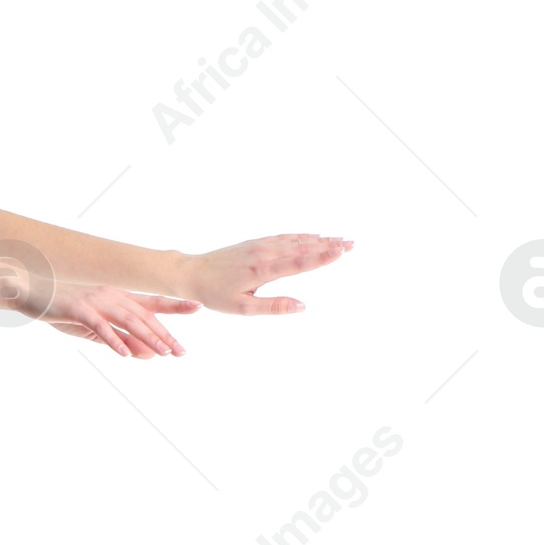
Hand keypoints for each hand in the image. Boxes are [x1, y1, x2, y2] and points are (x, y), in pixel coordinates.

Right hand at [0, 250, 200, 356]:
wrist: (30, 293)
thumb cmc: (60, 310)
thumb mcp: (90, 327)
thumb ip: (115, 339)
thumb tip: (142, 354)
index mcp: (115, 296)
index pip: (150, 302)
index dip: (174, 305)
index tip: (197, 307)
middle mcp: (110, 295)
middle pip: (143, 316)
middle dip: (164, 335)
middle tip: (181, 352)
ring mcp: (95, 301)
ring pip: (127, 321)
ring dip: (146, 338)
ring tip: (162, 354)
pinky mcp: (78, 309)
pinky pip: (100, 327)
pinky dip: (113, 340)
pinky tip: (125, 353)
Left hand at [177, 234, 352, 314]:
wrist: (192, 273)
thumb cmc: (215, 294)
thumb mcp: (243, 308)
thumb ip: (273, 307)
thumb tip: (301, 306)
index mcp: (262, 270)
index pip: (299, 262)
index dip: (322, 257)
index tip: (342, 251)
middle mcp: (264, 254)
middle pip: (302, 248)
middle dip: (328, 245)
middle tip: (352, 243)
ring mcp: (259, 246)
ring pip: (294, 240)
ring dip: (318, 239)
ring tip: (340, 239)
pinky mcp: (255, 243)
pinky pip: (283, 237)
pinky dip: (301, 236)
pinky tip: (313, 236)